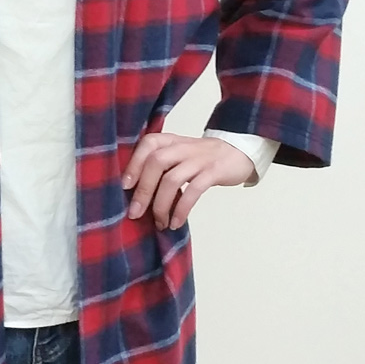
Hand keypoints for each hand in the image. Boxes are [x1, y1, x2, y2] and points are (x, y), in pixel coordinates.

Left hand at [121, 133, 257, 230]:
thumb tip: (134, 193)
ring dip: (161, 205)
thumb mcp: (179, 154)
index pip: (148, 144)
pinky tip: (176, 222)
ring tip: (159, 223)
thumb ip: (159, 165)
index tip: (125, 186)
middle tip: (135, 214)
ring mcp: (199, 158)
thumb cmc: (201, 158)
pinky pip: (194, 190)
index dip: (134, 164)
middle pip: (156, 163)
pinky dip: (182, 209)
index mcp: (171, 140)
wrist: (239, 151)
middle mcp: (182, 146)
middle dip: (143, 190)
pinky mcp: (214, 171)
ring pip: (172, 179)